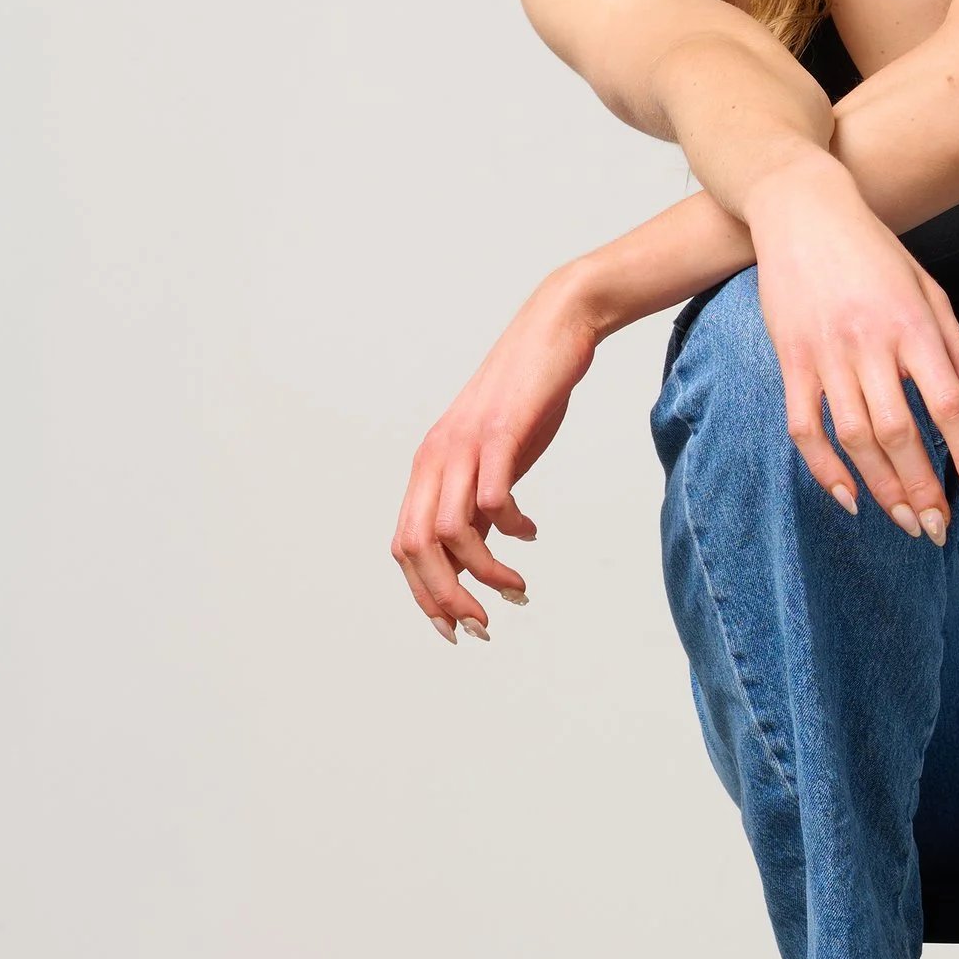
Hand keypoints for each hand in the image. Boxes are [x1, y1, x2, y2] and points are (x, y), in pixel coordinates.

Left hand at [392, 271, 600, 639]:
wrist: (553, 330)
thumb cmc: (527, 398)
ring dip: (484, 571)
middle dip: (445, 597)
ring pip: (450, 529)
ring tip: (516, 588)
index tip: (455, 628)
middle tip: (482, 624)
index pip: (404, 546)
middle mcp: (435, 458)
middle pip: (416, 546)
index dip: (424, 594)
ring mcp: (464, 445)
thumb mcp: (495, 458)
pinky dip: (510, 526)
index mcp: (429, 468)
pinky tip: (530, 532)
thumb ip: (479, 503)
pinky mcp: (499, 432)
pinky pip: (492, 496)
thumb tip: (480, 558)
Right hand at [747, 153, 958, 540]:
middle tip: (938, 529)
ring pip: (853, 437)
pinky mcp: (790, 359)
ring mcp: (826, 353)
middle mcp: (870, 343)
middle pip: (900, 432)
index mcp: (914, 326)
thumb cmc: (875, 252)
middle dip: (923, 488)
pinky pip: (804, 426)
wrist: (803, 209)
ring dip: (881, 487)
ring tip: (905, 522)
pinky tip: (847, 498)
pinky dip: (824, 468)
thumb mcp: (931, 292)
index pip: (950, 406)